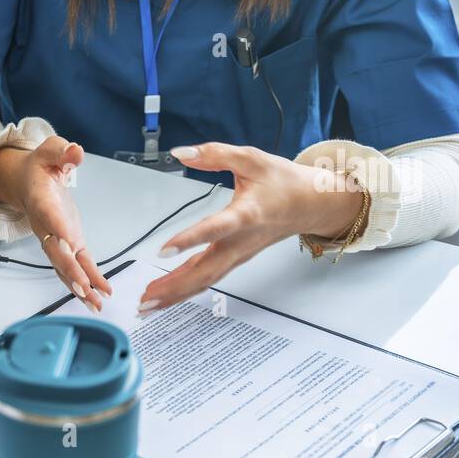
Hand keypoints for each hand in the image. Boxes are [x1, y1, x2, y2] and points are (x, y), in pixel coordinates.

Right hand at [0, 138, 111, 309]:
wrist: (25, 182)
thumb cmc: (38, 168)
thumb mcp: (50, 150)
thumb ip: (62, 151)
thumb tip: (75, 153)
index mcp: (42, 201)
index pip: (50, 218)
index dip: (59, 232)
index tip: (70, 246)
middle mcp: (47, 225)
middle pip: (56, 251)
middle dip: (69, 270)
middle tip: (83, 286)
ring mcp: (56, 239)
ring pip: (65, 266)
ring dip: (79, 286)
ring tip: (95, 303)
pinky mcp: (69, 243)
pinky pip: (77, 266)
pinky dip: (89, 282)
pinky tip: (101, 295)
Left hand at [140, 143, 365, 311]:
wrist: (311, 204)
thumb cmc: (284, 182)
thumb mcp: (251, 158)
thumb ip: (214, 154)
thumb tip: (181, 153)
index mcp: (245, 215)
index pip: (215, 229)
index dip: (190, 240)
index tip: (164, 249)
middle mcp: (241, 241)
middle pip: (206, 270)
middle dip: (175, 286)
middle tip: (147, 297)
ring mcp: (239, 255)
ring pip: (206, 280)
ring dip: (176, 294)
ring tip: (147, 304)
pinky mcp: (235, 261)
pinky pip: (209, 280)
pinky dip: (186, 291)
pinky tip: (166, 297)